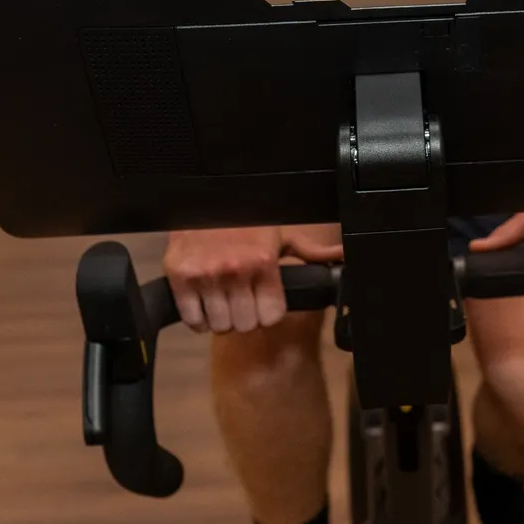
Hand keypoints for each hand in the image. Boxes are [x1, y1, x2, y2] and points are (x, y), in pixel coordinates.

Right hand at [162, 224, 342, 333]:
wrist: (202, 197)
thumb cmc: (246, 218)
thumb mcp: (282, 234)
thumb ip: (311, 252)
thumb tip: (342, 257)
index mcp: (264, 263)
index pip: (271, 317)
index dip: (267, 313)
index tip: (261, 303)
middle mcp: (236, 272)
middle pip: (245, 325)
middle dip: (245, 316)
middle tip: (240, 301)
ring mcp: (206, 277)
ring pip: (220, 326)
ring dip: (222, 318)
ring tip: (222, 300)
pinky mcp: (180, 279)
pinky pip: (193, 320)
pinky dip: (198, 318)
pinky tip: (204, 304)